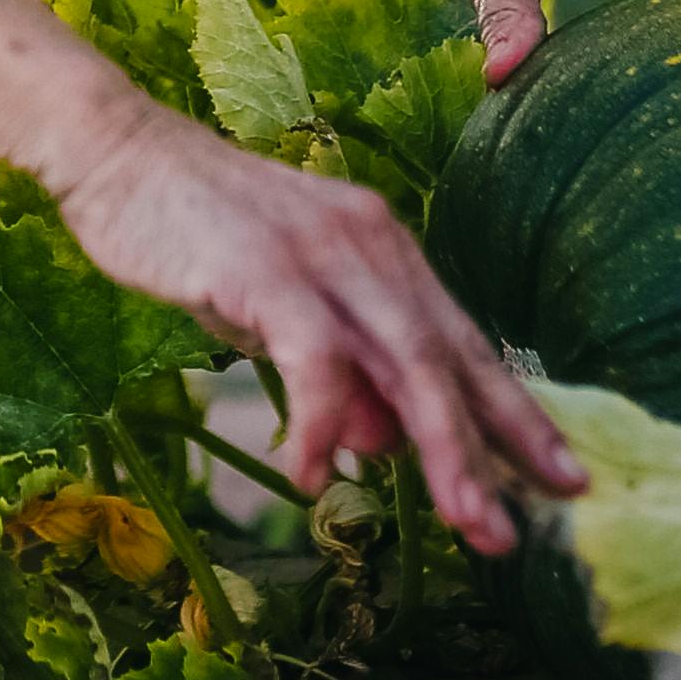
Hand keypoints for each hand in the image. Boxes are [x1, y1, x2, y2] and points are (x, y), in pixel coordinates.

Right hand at [40, 98, 574, 552]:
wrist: (118, 151)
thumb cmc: (195, 231)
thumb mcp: (279, 308)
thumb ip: (340, 367)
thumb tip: (383, 444)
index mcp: (384, 250)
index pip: (464, 344)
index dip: (515, 414)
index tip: (562, 477)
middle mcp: (372, 246)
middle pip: (451, 359)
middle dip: (495, 449)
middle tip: (520, 528)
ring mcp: (324, 254)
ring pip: (409, 362)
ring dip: (443, 450)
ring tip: (465, 523)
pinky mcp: (269, 268)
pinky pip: (316, 360)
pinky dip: (325, 424)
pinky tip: (315, 478)